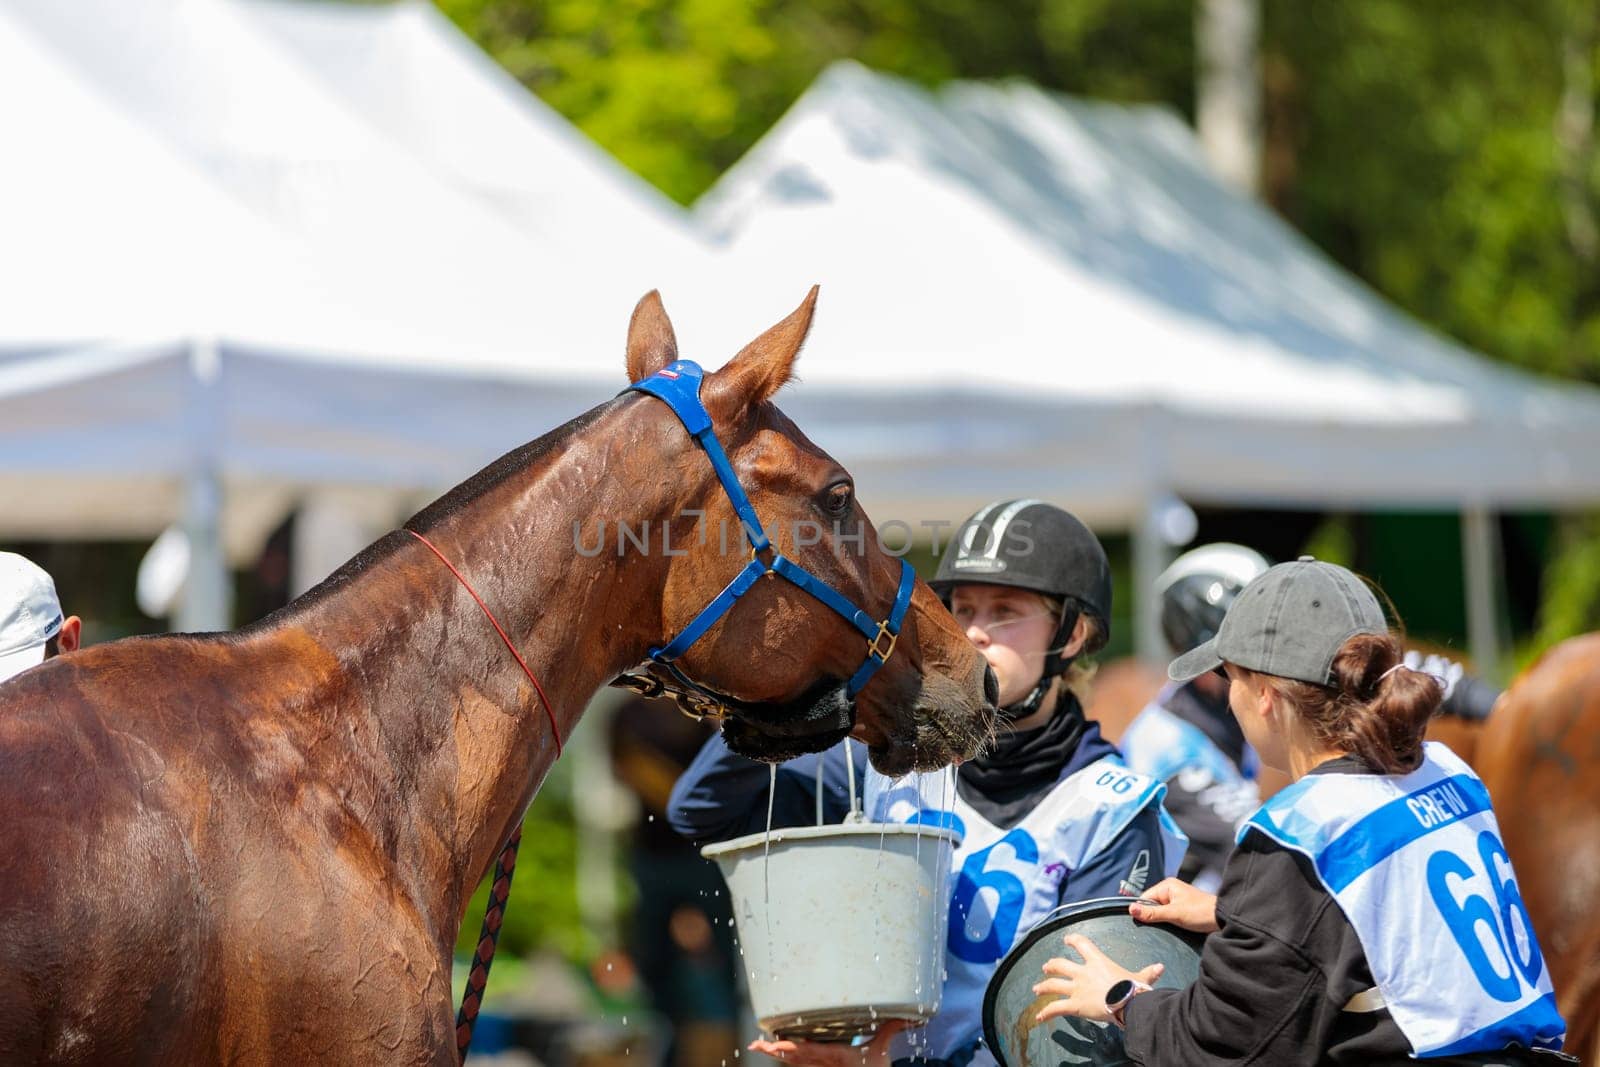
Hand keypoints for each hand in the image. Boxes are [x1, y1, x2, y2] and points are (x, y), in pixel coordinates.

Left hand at [748, 1019, 911, 1064]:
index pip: (811, 1052)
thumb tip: (909, 1014)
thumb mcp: (882, 1049)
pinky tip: (772, 1051)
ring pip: (793, 1061)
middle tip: (756, 1044)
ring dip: (775, 1054)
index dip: (793, 1048)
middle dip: (775, 1050)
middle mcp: (824, 1064)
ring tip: (756, 1046)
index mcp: (837, 1056)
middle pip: (795, 1057)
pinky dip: (784, 1057)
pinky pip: (798, 1064)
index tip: (777, 1043)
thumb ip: (889, 1028)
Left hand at [1032, 933, 1163, 1023]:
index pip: (1082, 945)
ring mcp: (1077, 988)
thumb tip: (1161, 967)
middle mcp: (1083, 973)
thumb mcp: (1141, 978)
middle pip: (1061, 965)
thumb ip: (1148, 972)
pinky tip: (1039, 1017)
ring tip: (1036, 989)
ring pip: (1053, 985)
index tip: (1067, 939)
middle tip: (1046, 966)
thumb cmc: (1133, 989)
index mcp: (1098, 962)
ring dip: (1044, 986)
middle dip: (1052, 965)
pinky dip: (1046, 1013)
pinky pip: (1056, 1008)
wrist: (1127, 1003)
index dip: (1073, 940)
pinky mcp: (1074, 1005)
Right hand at [1128, 877, 1219, 933]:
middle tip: (1157, 928)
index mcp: (1167, 885)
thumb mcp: (1174, 914)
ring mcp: (1177, 899)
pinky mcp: (1183, 908)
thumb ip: (1152, 913)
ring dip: (1162, 920)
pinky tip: (1173, 928)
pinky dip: (1169, 922)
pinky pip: (1169, 915)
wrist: (1224, 919)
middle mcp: (1171, 890)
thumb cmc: (1201, 913)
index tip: (1142, 923)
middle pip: (1152, 905)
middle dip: (1153, 916)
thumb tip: (1131, 909)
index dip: (1142, 911)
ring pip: (1160, 911)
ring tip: (1168, 927)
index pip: (1145, 898)